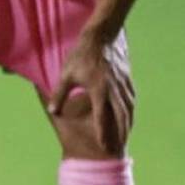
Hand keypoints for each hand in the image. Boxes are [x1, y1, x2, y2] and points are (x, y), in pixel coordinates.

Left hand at [48, 35, 133, 153]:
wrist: (103, 36)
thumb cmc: (81, 55)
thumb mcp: (67, 75)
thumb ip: (60, 95)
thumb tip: (53, 111)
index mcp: (99, 90)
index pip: (102, 117)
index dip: (103, 133)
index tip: (103, 146)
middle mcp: (114, 91)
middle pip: (121, 118)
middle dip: (119, 135)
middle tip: (117, 149)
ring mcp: (124, 85)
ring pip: (129, 110)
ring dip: (127, 125)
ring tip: (125, 138)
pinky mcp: (128, 79)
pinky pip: (131, 100)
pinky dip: (130, 112)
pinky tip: (129, 117)